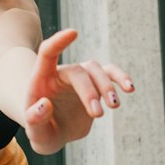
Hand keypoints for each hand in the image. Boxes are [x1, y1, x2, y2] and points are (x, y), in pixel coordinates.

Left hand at [24, 29, 133, 154]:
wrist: (53, 132)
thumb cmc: (41, 130)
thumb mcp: (35, 132)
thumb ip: (34, 118)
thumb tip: (44, 104)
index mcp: (42, 80)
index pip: (48, 53)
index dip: (59, 42)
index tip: (73, 33)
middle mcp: (62, 74)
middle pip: (79, 72)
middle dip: (89, 92)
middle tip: (97, 115)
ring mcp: (81, 78)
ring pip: (97, 70)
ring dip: (107, 86)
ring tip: (114, 105)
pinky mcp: (96, 86)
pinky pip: (110, 75)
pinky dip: (121, 79)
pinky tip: (130, 88)